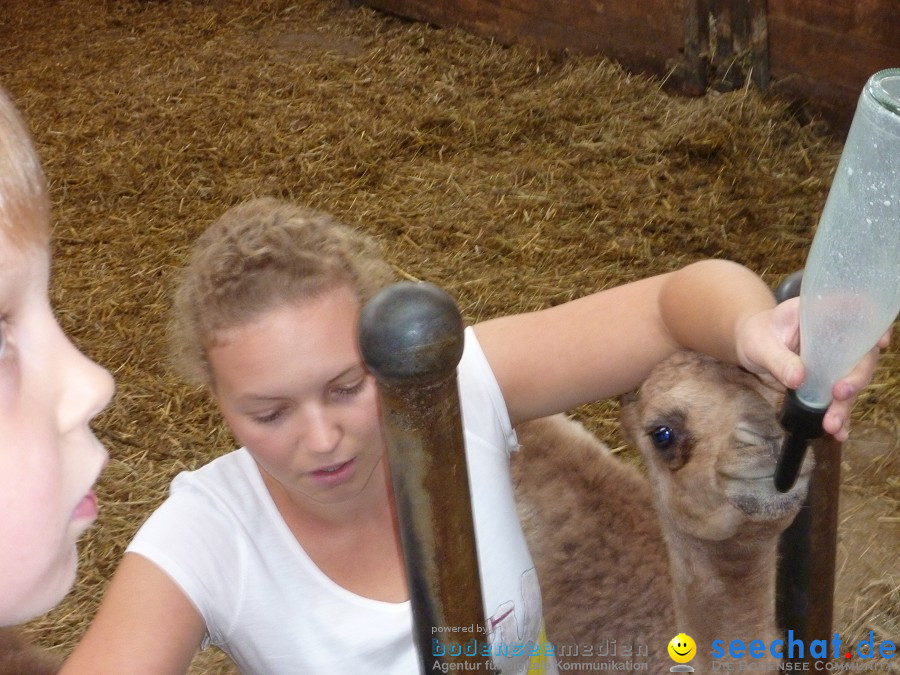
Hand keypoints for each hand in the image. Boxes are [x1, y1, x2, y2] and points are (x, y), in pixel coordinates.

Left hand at [735, 297, 890, 441]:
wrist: (750, 346)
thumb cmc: (756, 335)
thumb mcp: (761, 345)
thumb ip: (779, 359)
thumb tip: (798, 379)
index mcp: (822, 315)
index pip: (858, 314)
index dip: (874, 327)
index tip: (879, 343)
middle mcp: (836, 336)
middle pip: (860, 355)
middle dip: (856, 378)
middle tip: (841, 394)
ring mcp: (835, 359)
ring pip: (851, 380)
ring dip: (846, 404)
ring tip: (834, 425)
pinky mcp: (828, 379)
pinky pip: (839, 397)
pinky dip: (840, 414)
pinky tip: (840, 433)